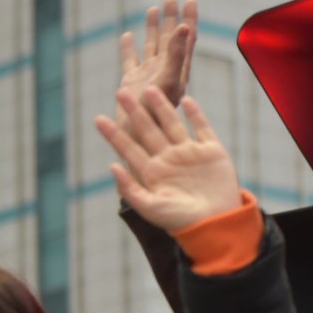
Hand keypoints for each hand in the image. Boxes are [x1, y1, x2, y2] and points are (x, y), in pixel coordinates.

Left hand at [96, 88, 239, 231]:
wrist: (214, 223)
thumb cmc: (179, 221)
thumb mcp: (149, 207)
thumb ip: (130, 189)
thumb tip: (112, 167)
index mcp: (151, 172)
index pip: (128, 148)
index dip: (113, 134)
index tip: (99, 119)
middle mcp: (167, 159)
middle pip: (148, 130)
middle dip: (135, 111)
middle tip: (121, 92)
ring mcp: (188, 153)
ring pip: (172, 124)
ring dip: (161, 107)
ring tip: (150, 88)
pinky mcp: (211, 151)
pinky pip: (202, 127)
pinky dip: (195, 114)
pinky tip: (186, 99)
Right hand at [116, 0, 196, 135]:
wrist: (137, 136)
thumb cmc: (156, 114)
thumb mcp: (170, 81)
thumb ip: (177, 54)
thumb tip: (184, 27)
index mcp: (178, 68)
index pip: (186, 38)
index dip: (188, 19)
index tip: (189, 0)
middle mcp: (164, 69)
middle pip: (170, 37)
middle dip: (171, 18)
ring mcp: (147, 75)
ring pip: (151, 46)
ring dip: (153, 28)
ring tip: (154, 10)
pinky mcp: (131, 82)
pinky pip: (130, 60)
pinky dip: (128, 48)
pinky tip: (127, 35)